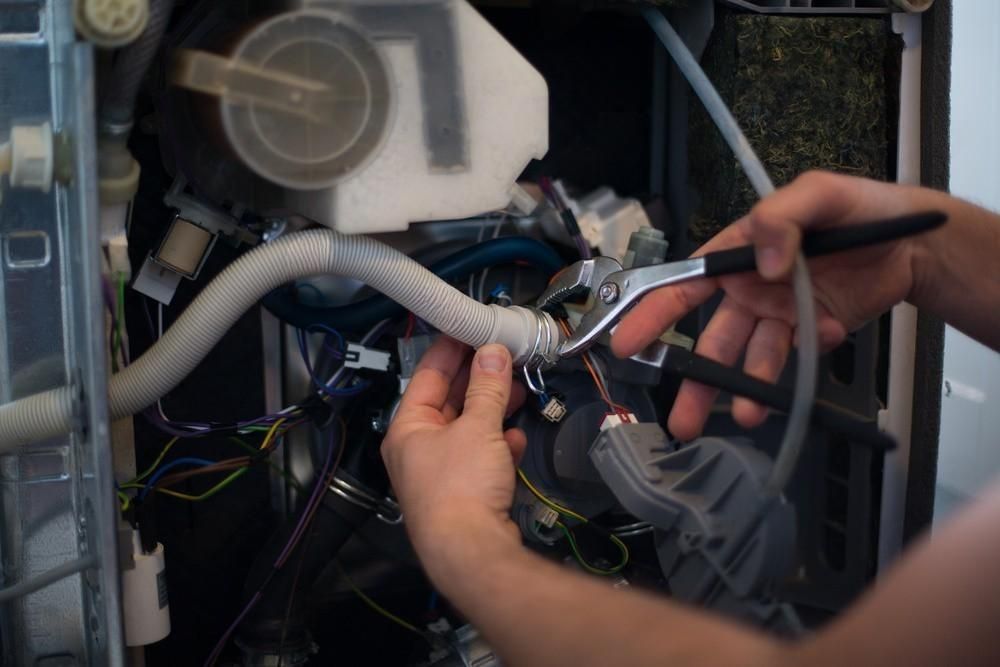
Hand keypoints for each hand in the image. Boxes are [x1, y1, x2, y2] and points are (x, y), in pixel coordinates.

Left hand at [381, 337, 526, 572]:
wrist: (471, 553)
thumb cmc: (461, 488)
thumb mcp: (477, 427)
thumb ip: (487, 388)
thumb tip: (492, 354)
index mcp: (408, 428)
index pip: (427, 375)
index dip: (450, 350)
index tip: (471, 328)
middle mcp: (418, 449)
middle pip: (448, 402)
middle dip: (477, 379)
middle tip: (502, 355)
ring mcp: (440, 473)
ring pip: (468, 429)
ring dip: (492, 410)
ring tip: (517, 390)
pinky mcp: (463, 493)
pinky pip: (480, 457)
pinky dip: (497, 445)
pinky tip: (515, 438)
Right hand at [612, 171, 940, 440]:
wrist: (913, 241)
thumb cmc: (857, 206)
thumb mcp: (816, 193)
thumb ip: (782, 219)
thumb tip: (764, 265)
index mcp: (736, 254)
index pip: (683, 286)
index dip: (652, 314)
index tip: (628, 344)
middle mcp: (749, 290)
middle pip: (710, 341)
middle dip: (694, 380)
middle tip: (680, 418)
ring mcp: (778, 315)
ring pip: (749, 360)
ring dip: (745, 390)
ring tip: (746, 417)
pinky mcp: (809, 333)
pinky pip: (797, 356)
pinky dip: (805, 357)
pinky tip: (826, 336)